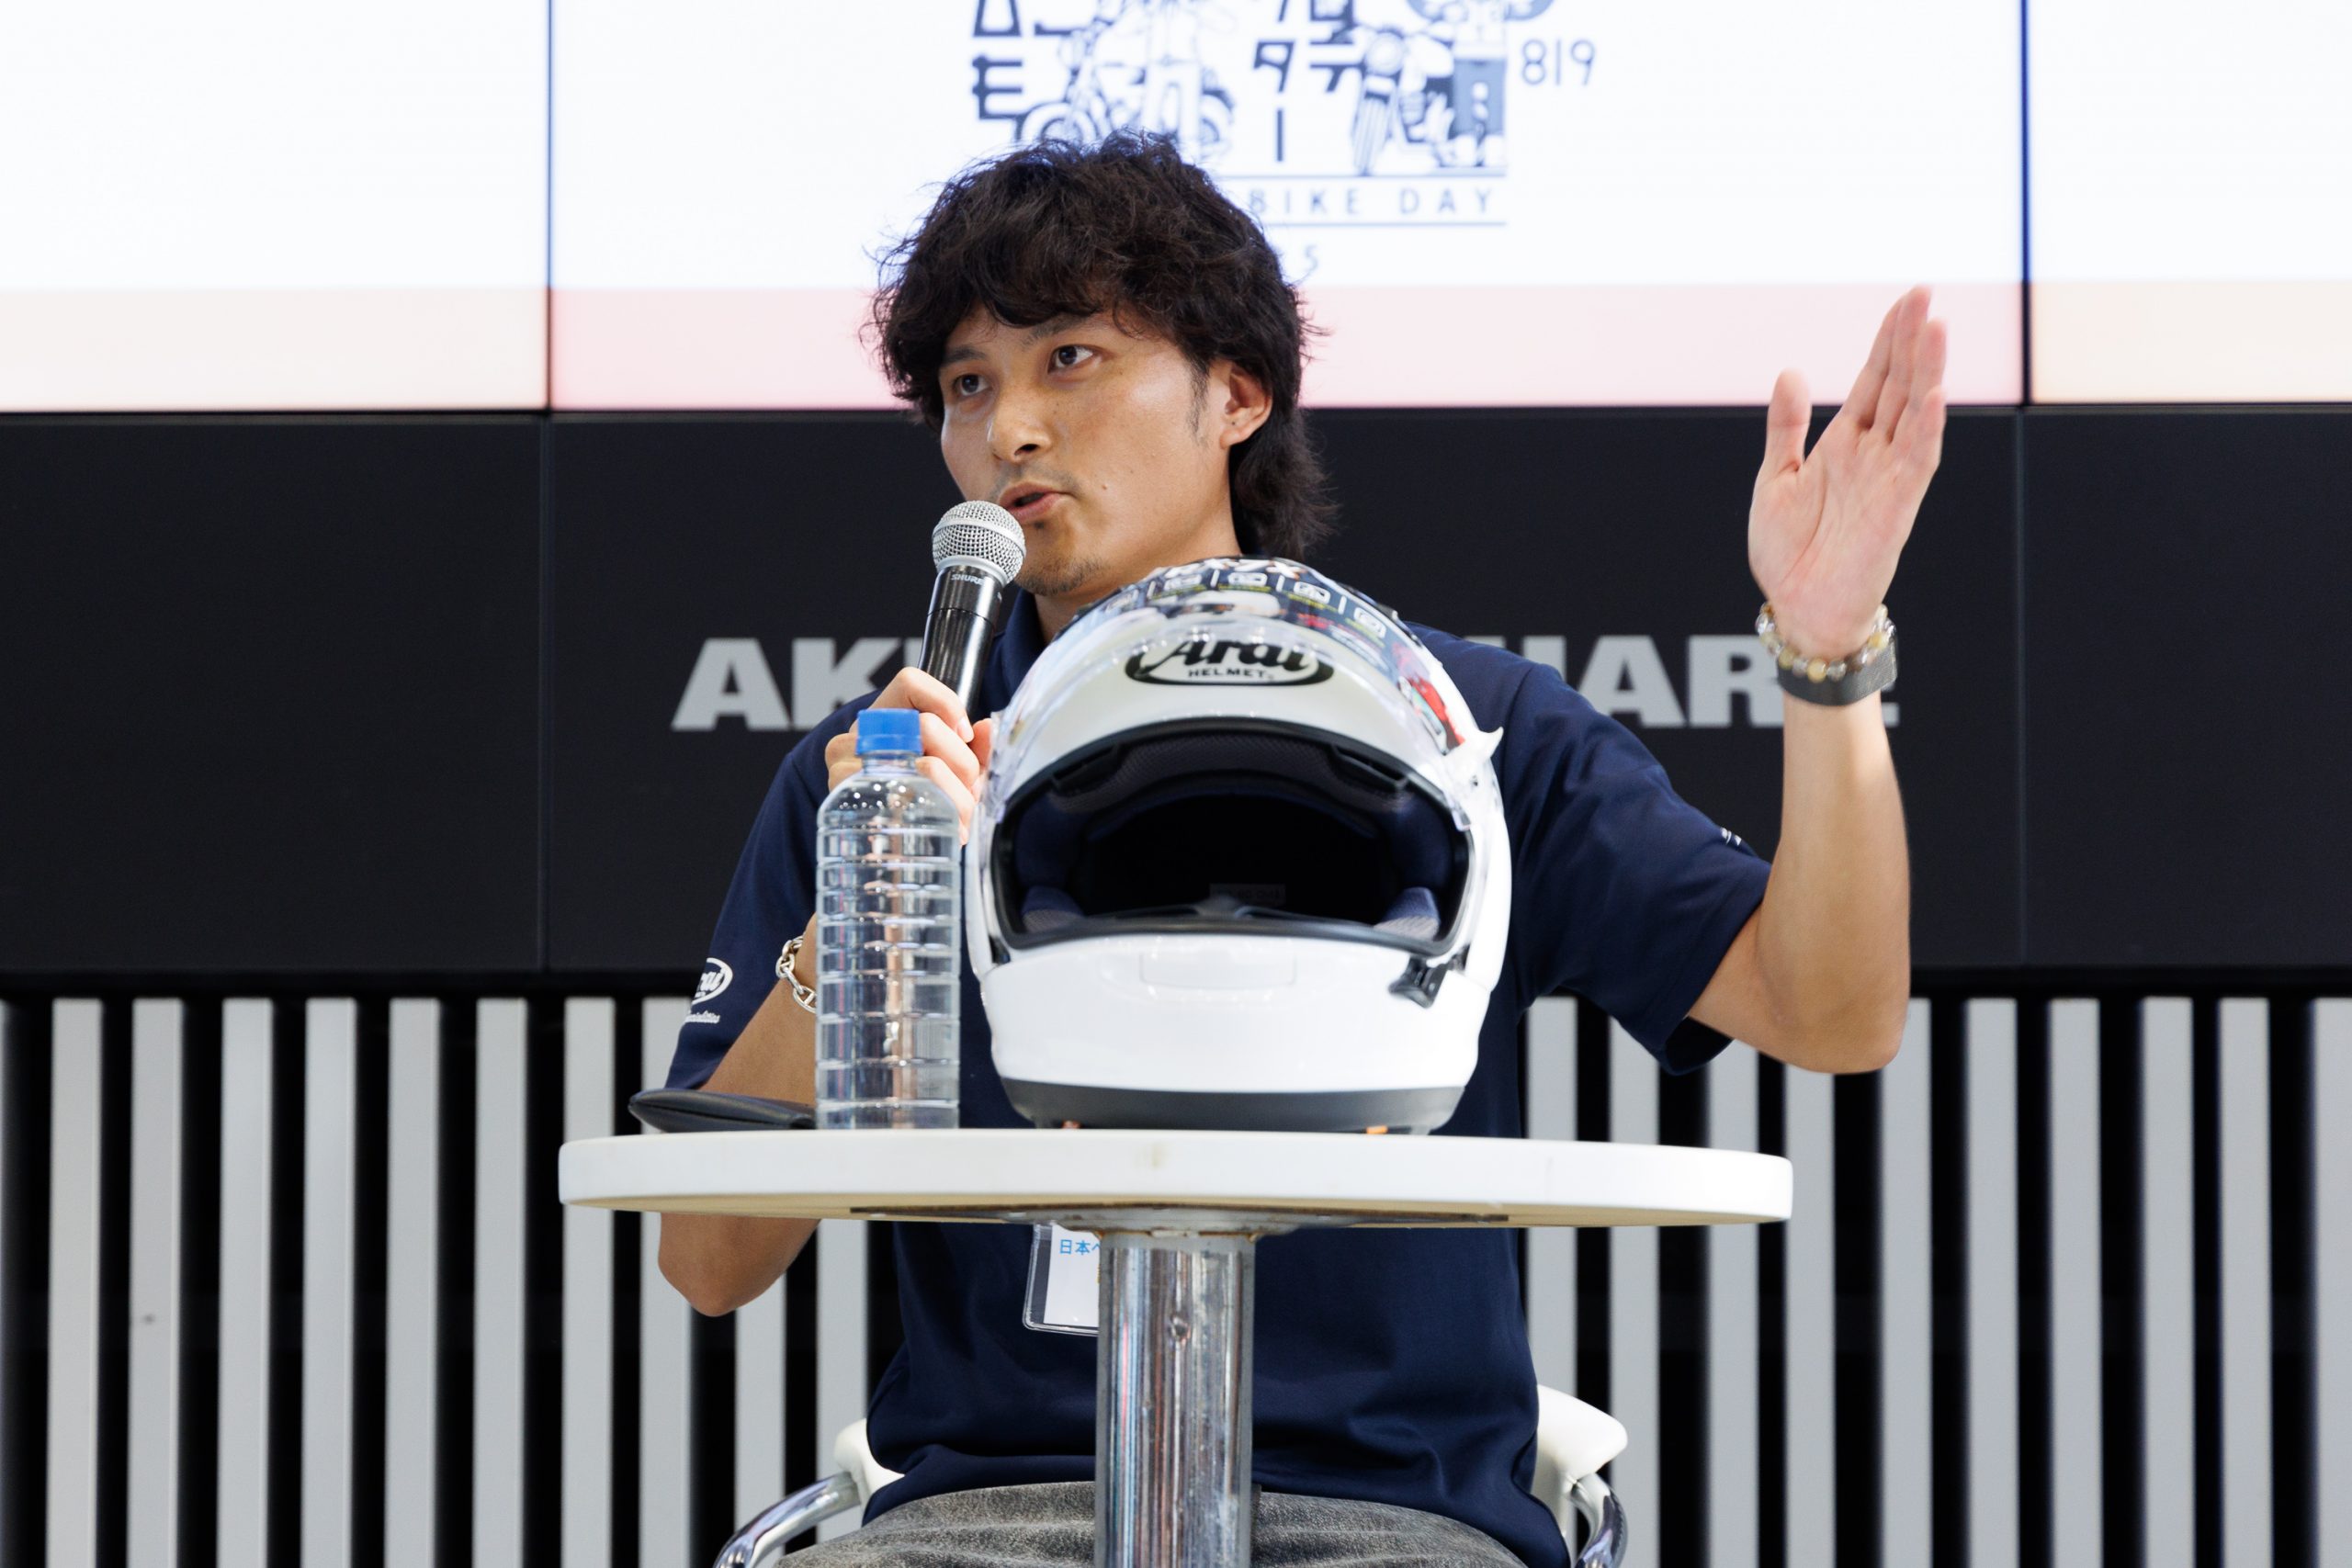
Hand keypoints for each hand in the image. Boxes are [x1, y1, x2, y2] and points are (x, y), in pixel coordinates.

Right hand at [822, 668, 996, 840]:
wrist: (883, 846)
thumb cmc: (922, 800)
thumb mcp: (953, 769)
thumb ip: (975, 748)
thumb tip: (984, 729)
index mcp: (881, 718)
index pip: (910, 683)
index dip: (947, 702)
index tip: (966, 734)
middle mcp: (857, 737)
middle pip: (927, 726)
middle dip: (964, 763)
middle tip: (969, 791)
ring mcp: (847, 767)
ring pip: (928, 767)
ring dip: (959, 795)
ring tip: (964, 817)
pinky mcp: (848, 802)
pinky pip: (912, 801)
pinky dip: (944, 815)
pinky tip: (950, 827)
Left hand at [1749, 285, 1946, 658]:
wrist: (1797, 609)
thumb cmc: (1789, 552)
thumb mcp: (1774, 479)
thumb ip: (1785, 429)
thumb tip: (1791, 372)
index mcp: (1844, 444)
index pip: (1877, 380)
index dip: (1890, 340)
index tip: (1908, 299)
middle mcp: (1874, 454)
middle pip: (1902, 386)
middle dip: (1913, 341)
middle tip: (1926, 293)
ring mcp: (1889, 479)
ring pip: (1916, 415)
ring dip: (1928, 373)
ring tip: (1936, 328)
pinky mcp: (1897, 509)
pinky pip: (1917, 463)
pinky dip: (1927, 429)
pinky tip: (1935, 395)